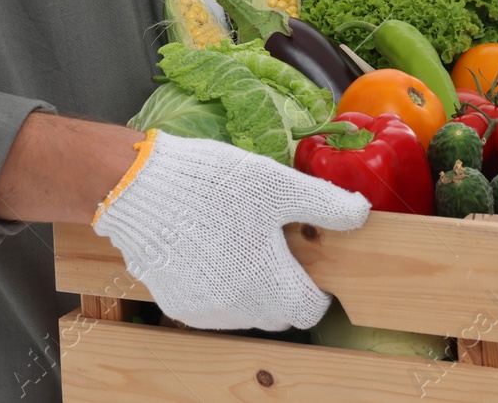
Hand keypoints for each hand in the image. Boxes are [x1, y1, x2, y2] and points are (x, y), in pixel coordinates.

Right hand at [91, 130, 369, 330]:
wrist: (137, 187)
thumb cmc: (210, 184)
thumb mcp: (275, 184)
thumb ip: (323, 203)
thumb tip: (360, 214)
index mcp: (269, 285)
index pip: (309, 310)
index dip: (315, 287)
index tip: (306, 262)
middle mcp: (238, 308)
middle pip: (277, 314)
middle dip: (282, 287)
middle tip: (273, 245)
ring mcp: (203, 310)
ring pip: (243, 312)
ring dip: (249, 289)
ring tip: (238, 243)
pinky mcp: (174, 303)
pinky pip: (209, 305)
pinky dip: (216, 286)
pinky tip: (207, 251)